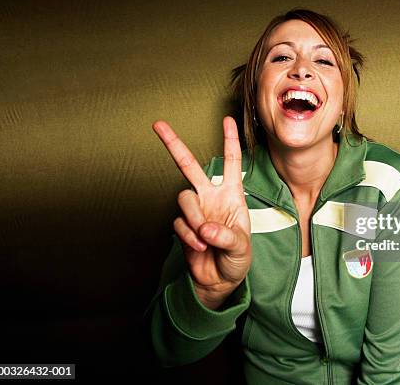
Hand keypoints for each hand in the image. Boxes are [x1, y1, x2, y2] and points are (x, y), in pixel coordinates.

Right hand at [152, 117, 251, 309]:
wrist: (219, 281)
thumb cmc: (237, 259)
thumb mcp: (241, 248)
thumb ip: (226, 236)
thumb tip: (205, 228)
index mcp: (232, 195)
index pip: (232, 162)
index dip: (230, 140)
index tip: (227, 119)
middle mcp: (210, 197)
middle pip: (189, 165)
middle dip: (173, 144)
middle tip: (158, 125)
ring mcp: (195, 211)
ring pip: (183, 198)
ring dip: (193, 218)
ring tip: (205, 239)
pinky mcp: (182, 226)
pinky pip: (179, 224)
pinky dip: (189, 236)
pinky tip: (200, 248)